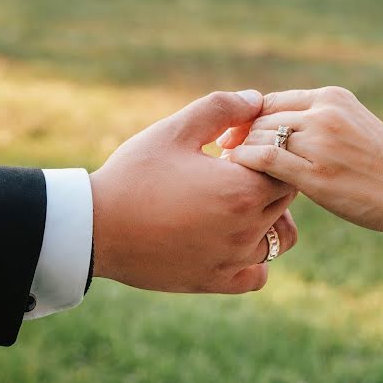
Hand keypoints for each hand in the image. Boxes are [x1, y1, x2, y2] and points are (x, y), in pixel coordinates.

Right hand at [90, 90, 297, 293]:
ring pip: (280, 239)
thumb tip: (256, 100)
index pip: (286, 166)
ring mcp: (234, 259)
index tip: (233, 149)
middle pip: (286, 199)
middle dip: (267, 180)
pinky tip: (229, 239)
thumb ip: (221, 108)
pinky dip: (253, 258)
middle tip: (227, 172)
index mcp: (243, 189)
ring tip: (234, 205)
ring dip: (269, 219)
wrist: (96, 227)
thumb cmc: (135, 174)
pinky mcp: (216, 282)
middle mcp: (247, 228)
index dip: (266, 153)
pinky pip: (257, 275)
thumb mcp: (175, 129)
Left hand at [223, 87, 382, 235]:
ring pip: (260, 136)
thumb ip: (316, 122)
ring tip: (227, 169)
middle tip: (222, 154)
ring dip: (240, 152)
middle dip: (238, 136)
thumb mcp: (351, 126)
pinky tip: (237, 175)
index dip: (246, 118)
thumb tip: (272, 131)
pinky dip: (244, 163)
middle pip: (261, 118)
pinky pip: (265, 159)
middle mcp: (324, 113)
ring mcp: (320, 141)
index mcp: (331, 97)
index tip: (232, 136)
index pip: (272, 101)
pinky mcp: (317, 172)